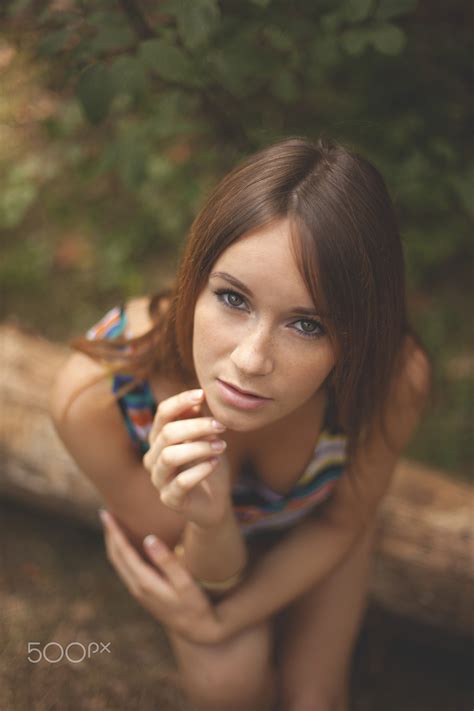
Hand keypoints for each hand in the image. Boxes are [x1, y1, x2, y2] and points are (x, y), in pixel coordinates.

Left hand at [100, 508, 224, 644]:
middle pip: (116, 557)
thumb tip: (148, 539)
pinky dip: (122, 553)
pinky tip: (127, 544)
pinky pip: (126, 568)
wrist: (198, 631)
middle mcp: (137, 587)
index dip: (114, 532)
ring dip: (114, 544)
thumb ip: (167, 561)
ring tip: (113, 526)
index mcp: (145, 582)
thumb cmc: (196, 604)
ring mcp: (139, 591)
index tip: (106, 514)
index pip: (123, 552)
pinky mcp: (144, 592)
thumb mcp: (185, 583)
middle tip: (106, 514)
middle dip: (110, 535)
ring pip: (119, 564)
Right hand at [142, 389, 231, 527]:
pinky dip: (200, 470)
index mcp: (159, 438)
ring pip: (170, 456)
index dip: (181, 402)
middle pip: (167, 433)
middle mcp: (153, 457)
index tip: (202, 394)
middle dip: (196, 426)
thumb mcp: (206, 438)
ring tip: (221, 445)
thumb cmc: (207, 464)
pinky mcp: (169, 499)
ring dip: (199, 447)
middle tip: (222, 425)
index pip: (163, 413)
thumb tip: (200, 396)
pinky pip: (181, 482)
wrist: (213, 502)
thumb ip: (199, 419)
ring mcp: (159, 479)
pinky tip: (215, 464)